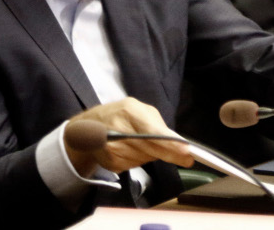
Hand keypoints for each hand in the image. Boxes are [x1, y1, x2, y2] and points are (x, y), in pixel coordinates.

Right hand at [64, 98, 193, 176]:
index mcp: (129, 111)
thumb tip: (175, 141)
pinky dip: (137, 160)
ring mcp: (112, 148)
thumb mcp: (136, 108)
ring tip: (145, 146)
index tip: (185, 150)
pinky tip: (131, 151)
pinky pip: (133, 165)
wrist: (86, 127)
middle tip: (187, 158)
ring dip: (151, 155)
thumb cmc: (118, 115)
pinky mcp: (110, 162)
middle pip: (151, 148)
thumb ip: (156, 122)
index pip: (152, 130)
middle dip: (170, 153)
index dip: (169, 142)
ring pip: (144, 159)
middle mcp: (119, 129)